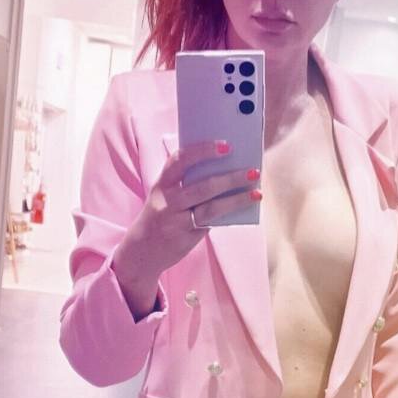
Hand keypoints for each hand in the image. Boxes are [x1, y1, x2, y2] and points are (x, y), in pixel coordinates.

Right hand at [123, 139, 261, 274]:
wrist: (141, 251)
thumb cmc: (160, 216)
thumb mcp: (165, 196)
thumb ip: (187, 183)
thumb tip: (225, 171)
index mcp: (162, 184)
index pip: (180, 160)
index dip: (203, 150)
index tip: (226, 145)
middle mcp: (167, 201)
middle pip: (202, 186)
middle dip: (230, 178)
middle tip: (253, 171)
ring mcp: (176, 221)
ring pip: (210, 207)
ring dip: (236, 199)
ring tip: (256, 192)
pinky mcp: (185, 237)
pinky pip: (210, 223)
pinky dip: (228, 214)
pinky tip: (245, 207)